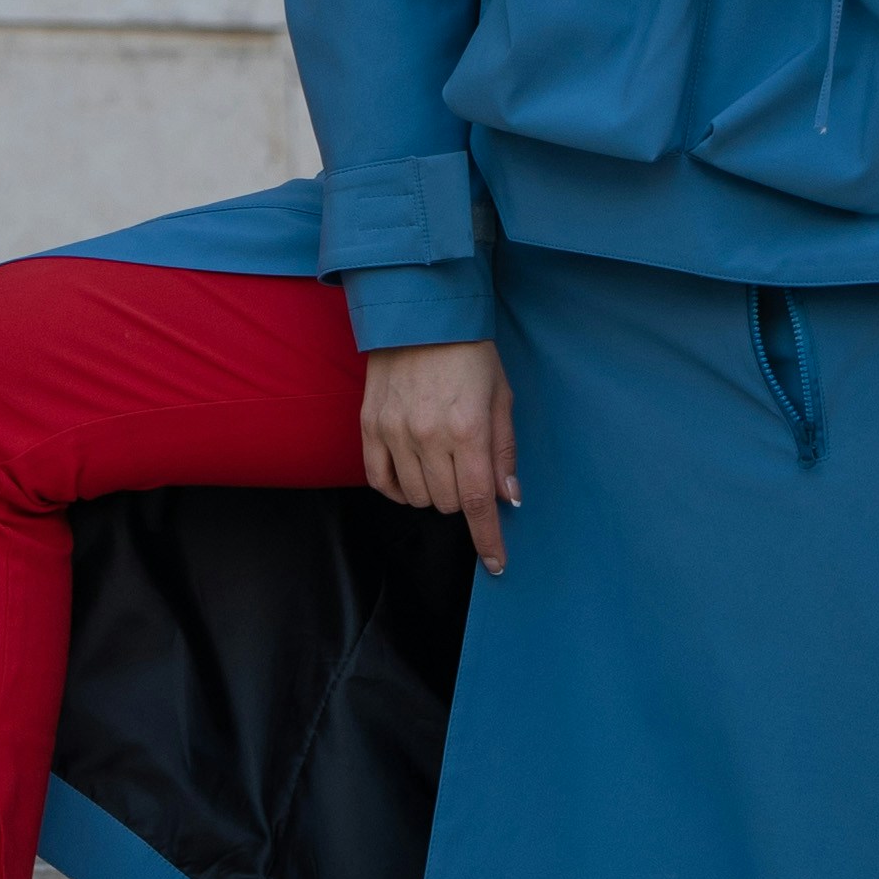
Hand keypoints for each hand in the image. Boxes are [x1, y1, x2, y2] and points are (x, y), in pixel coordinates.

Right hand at [364, 338, 518, 571]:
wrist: (418, 314)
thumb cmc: (469, 354)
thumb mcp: (501, 397)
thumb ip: (503, 452)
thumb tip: (509, 498)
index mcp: (468, 430)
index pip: (478, 502)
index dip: (488, 539)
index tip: (496, 564)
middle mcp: (428, 436)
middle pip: (447, 503)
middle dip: (464, 499)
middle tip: (468, 471)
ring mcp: (394, 432)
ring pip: (415, 497)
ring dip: (432, 493)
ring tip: (439, 465)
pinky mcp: (369, 426)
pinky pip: (379, 480)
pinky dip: (397, 489)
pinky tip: (410, 476)